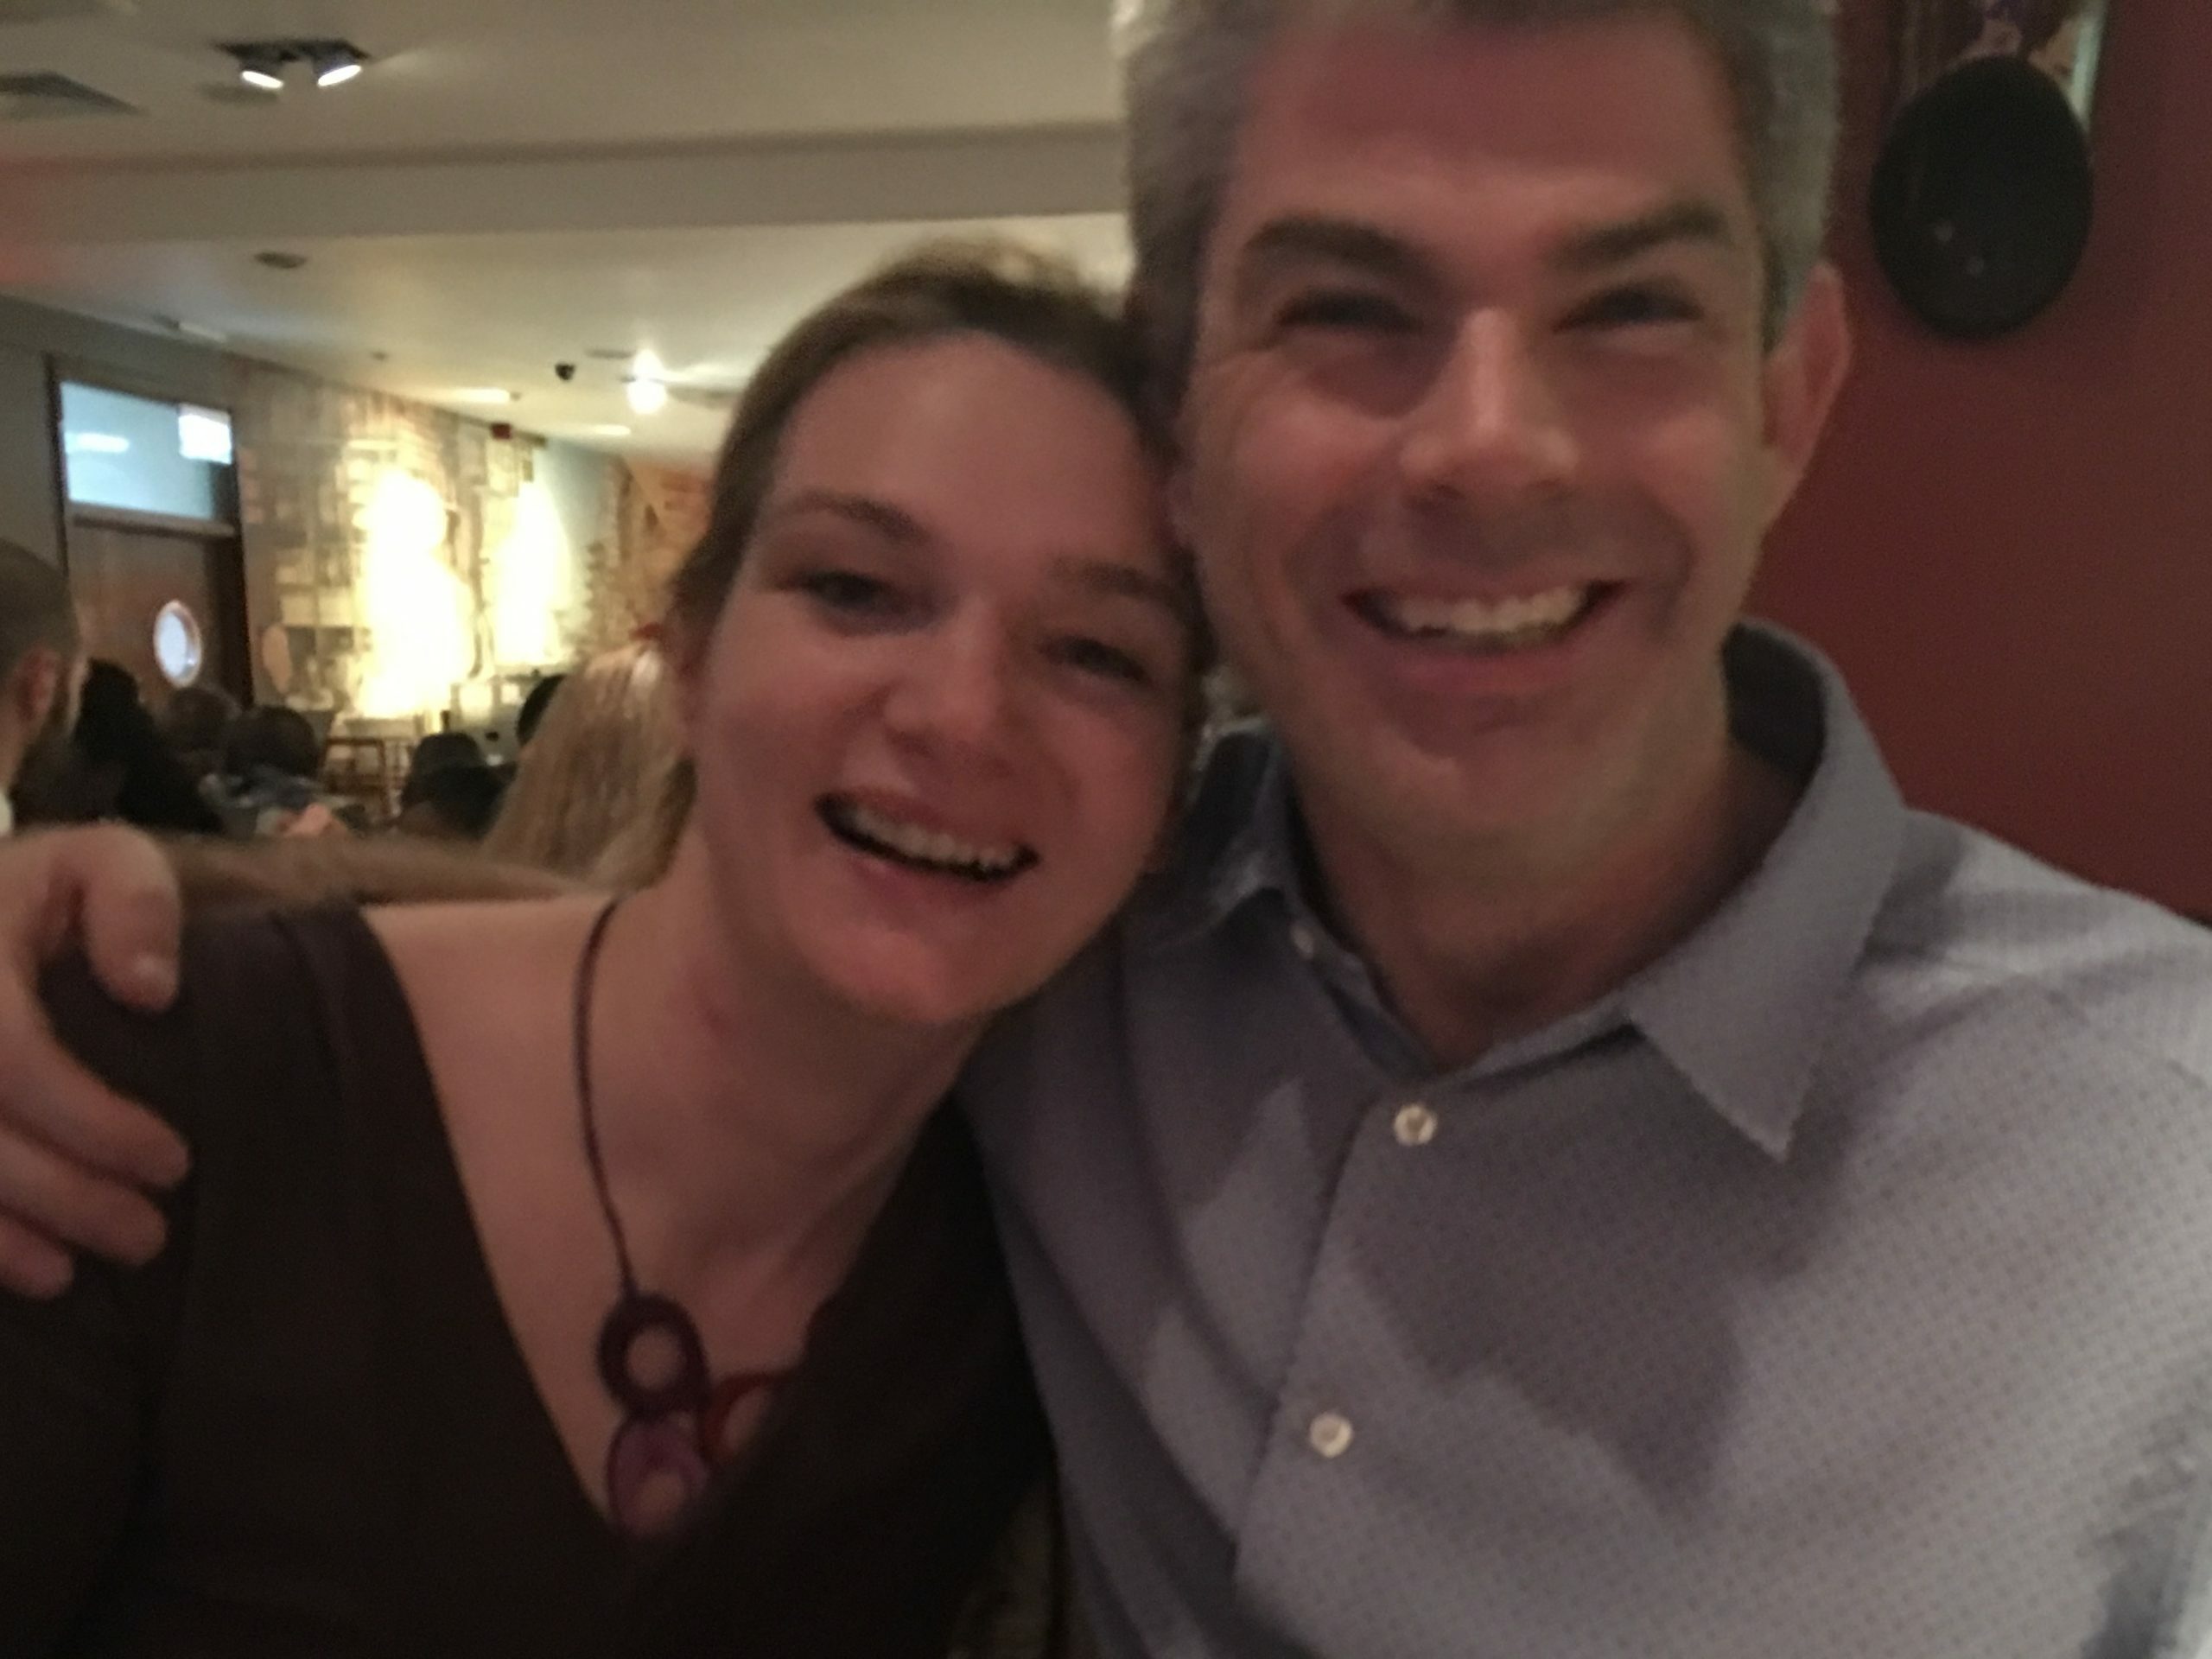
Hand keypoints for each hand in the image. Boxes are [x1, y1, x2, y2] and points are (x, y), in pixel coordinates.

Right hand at [0, 827, 190, 1296]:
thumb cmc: (53, 893)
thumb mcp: (103, 861)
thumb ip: (134, 903)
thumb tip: (149, 990)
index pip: (9, 1053)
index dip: (88, 1118)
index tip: (172, 1161)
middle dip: (60, 1192)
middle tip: (146, 1235)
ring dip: (4, 1231)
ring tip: (80, 1271)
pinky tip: (26, 1271)